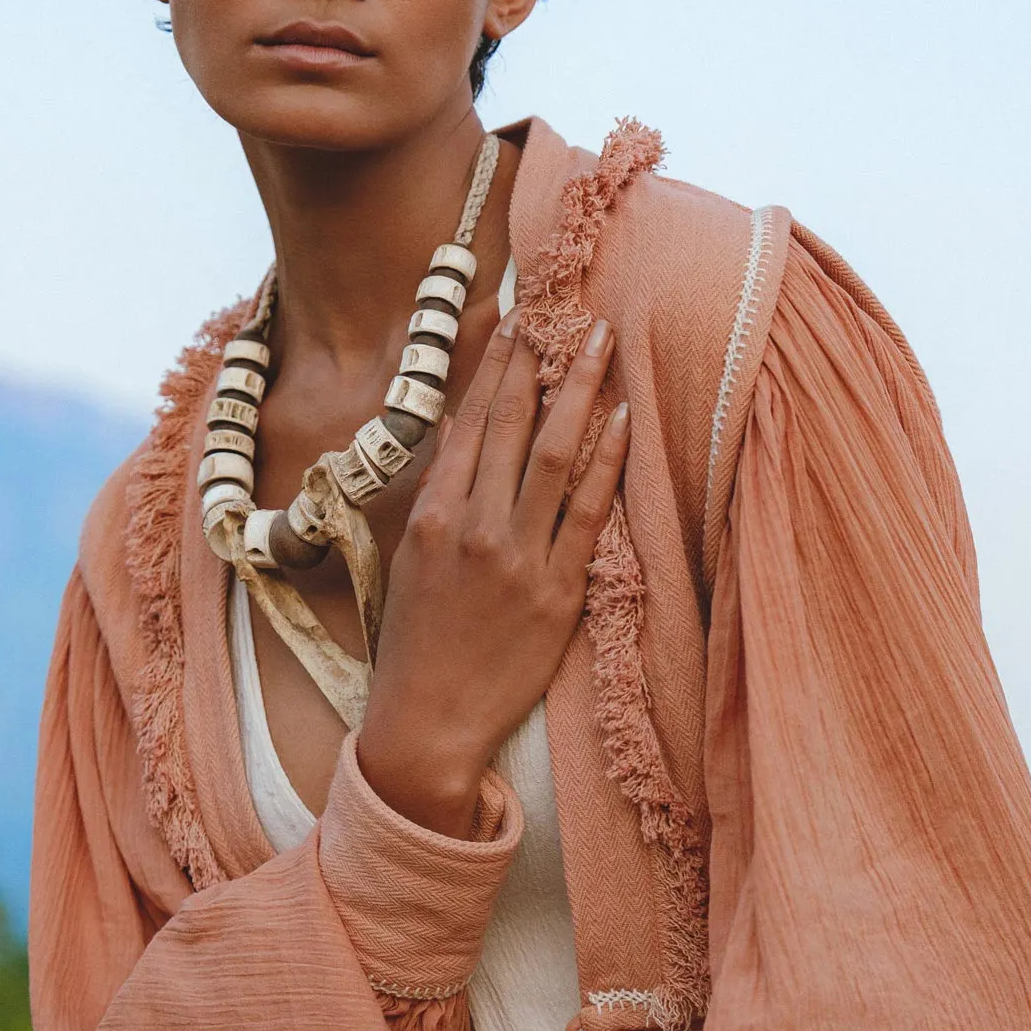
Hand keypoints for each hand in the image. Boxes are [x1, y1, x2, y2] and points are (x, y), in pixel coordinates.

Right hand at [359, 311, 629, 836]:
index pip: (470, 422)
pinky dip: (605, 463)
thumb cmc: (415, 640)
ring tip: (603, 343)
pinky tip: (622, 420)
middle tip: (563, 310)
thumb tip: (461, 424)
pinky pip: (587, 514)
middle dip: (538, 362)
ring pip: (551, 456)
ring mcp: (516, 559)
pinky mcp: (557, 593)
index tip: (516, 321)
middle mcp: (472, 528)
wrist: (427, 720)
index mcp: (431, 516)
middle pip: (509, 425)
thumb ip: (435, 491)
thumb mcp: (407, 558)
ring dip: (578, 392)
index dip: (495, 366)